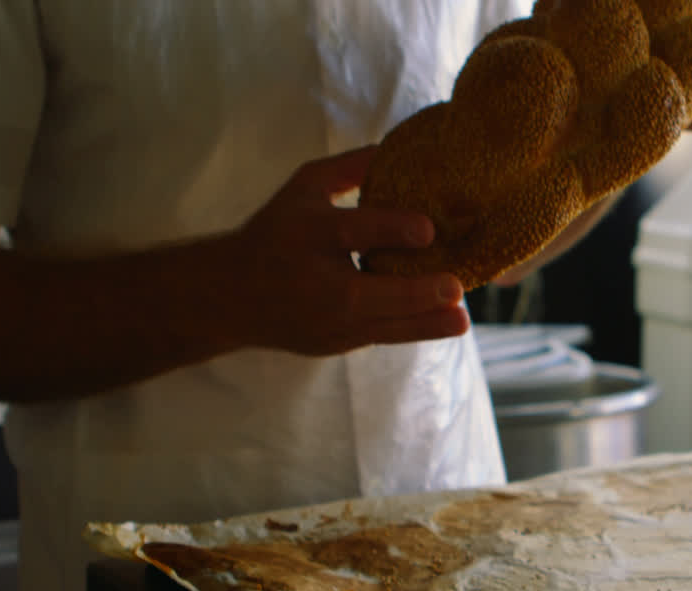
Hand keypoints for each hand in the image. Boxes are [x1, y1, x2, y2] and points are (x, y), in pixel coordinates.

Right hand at [223, 147, 469, 355]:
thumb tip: (396, 147)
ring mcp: (325, 320)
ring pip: (381, 327)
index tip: (428, 229)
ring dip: (425, 324)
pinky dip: (412, 329)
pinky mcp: (335, 343)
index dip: (390, 229)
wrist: (231, 296)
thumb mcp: (304, 187)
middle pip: (368, 292)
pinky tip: (443, 322)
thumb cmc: (276, 232)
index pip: (351, 231)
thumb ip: (348, 168)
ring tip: (461, 319)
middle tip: (455, 287)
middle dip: (414, 293)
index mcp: (308, 233)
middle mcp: (317, 281)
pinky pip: (379, 336)